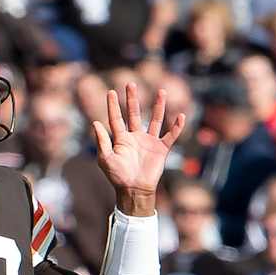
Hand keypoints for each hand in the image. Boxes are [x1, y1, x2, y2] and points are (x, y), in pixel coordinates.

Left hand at [91, 83, 185, 215]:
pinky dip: (176, 127)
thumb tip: (95, 122)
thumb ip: (101, 141)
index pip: (116, 118)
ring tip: (161, 91)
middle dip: (132, 99)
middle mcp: (135, 137)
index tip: (111, 92)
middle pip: (134, 113)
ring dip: (158, 106)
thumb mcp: (106, 159)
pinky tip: (180, 116)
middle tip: (130, 84)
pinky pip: (170, 136)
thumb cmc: (118, 177)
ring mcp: (149, 142)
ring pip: (155, 120)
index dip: (113, 106)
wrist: (134, 190)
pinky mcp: (161, 149)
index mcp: (121, 139)